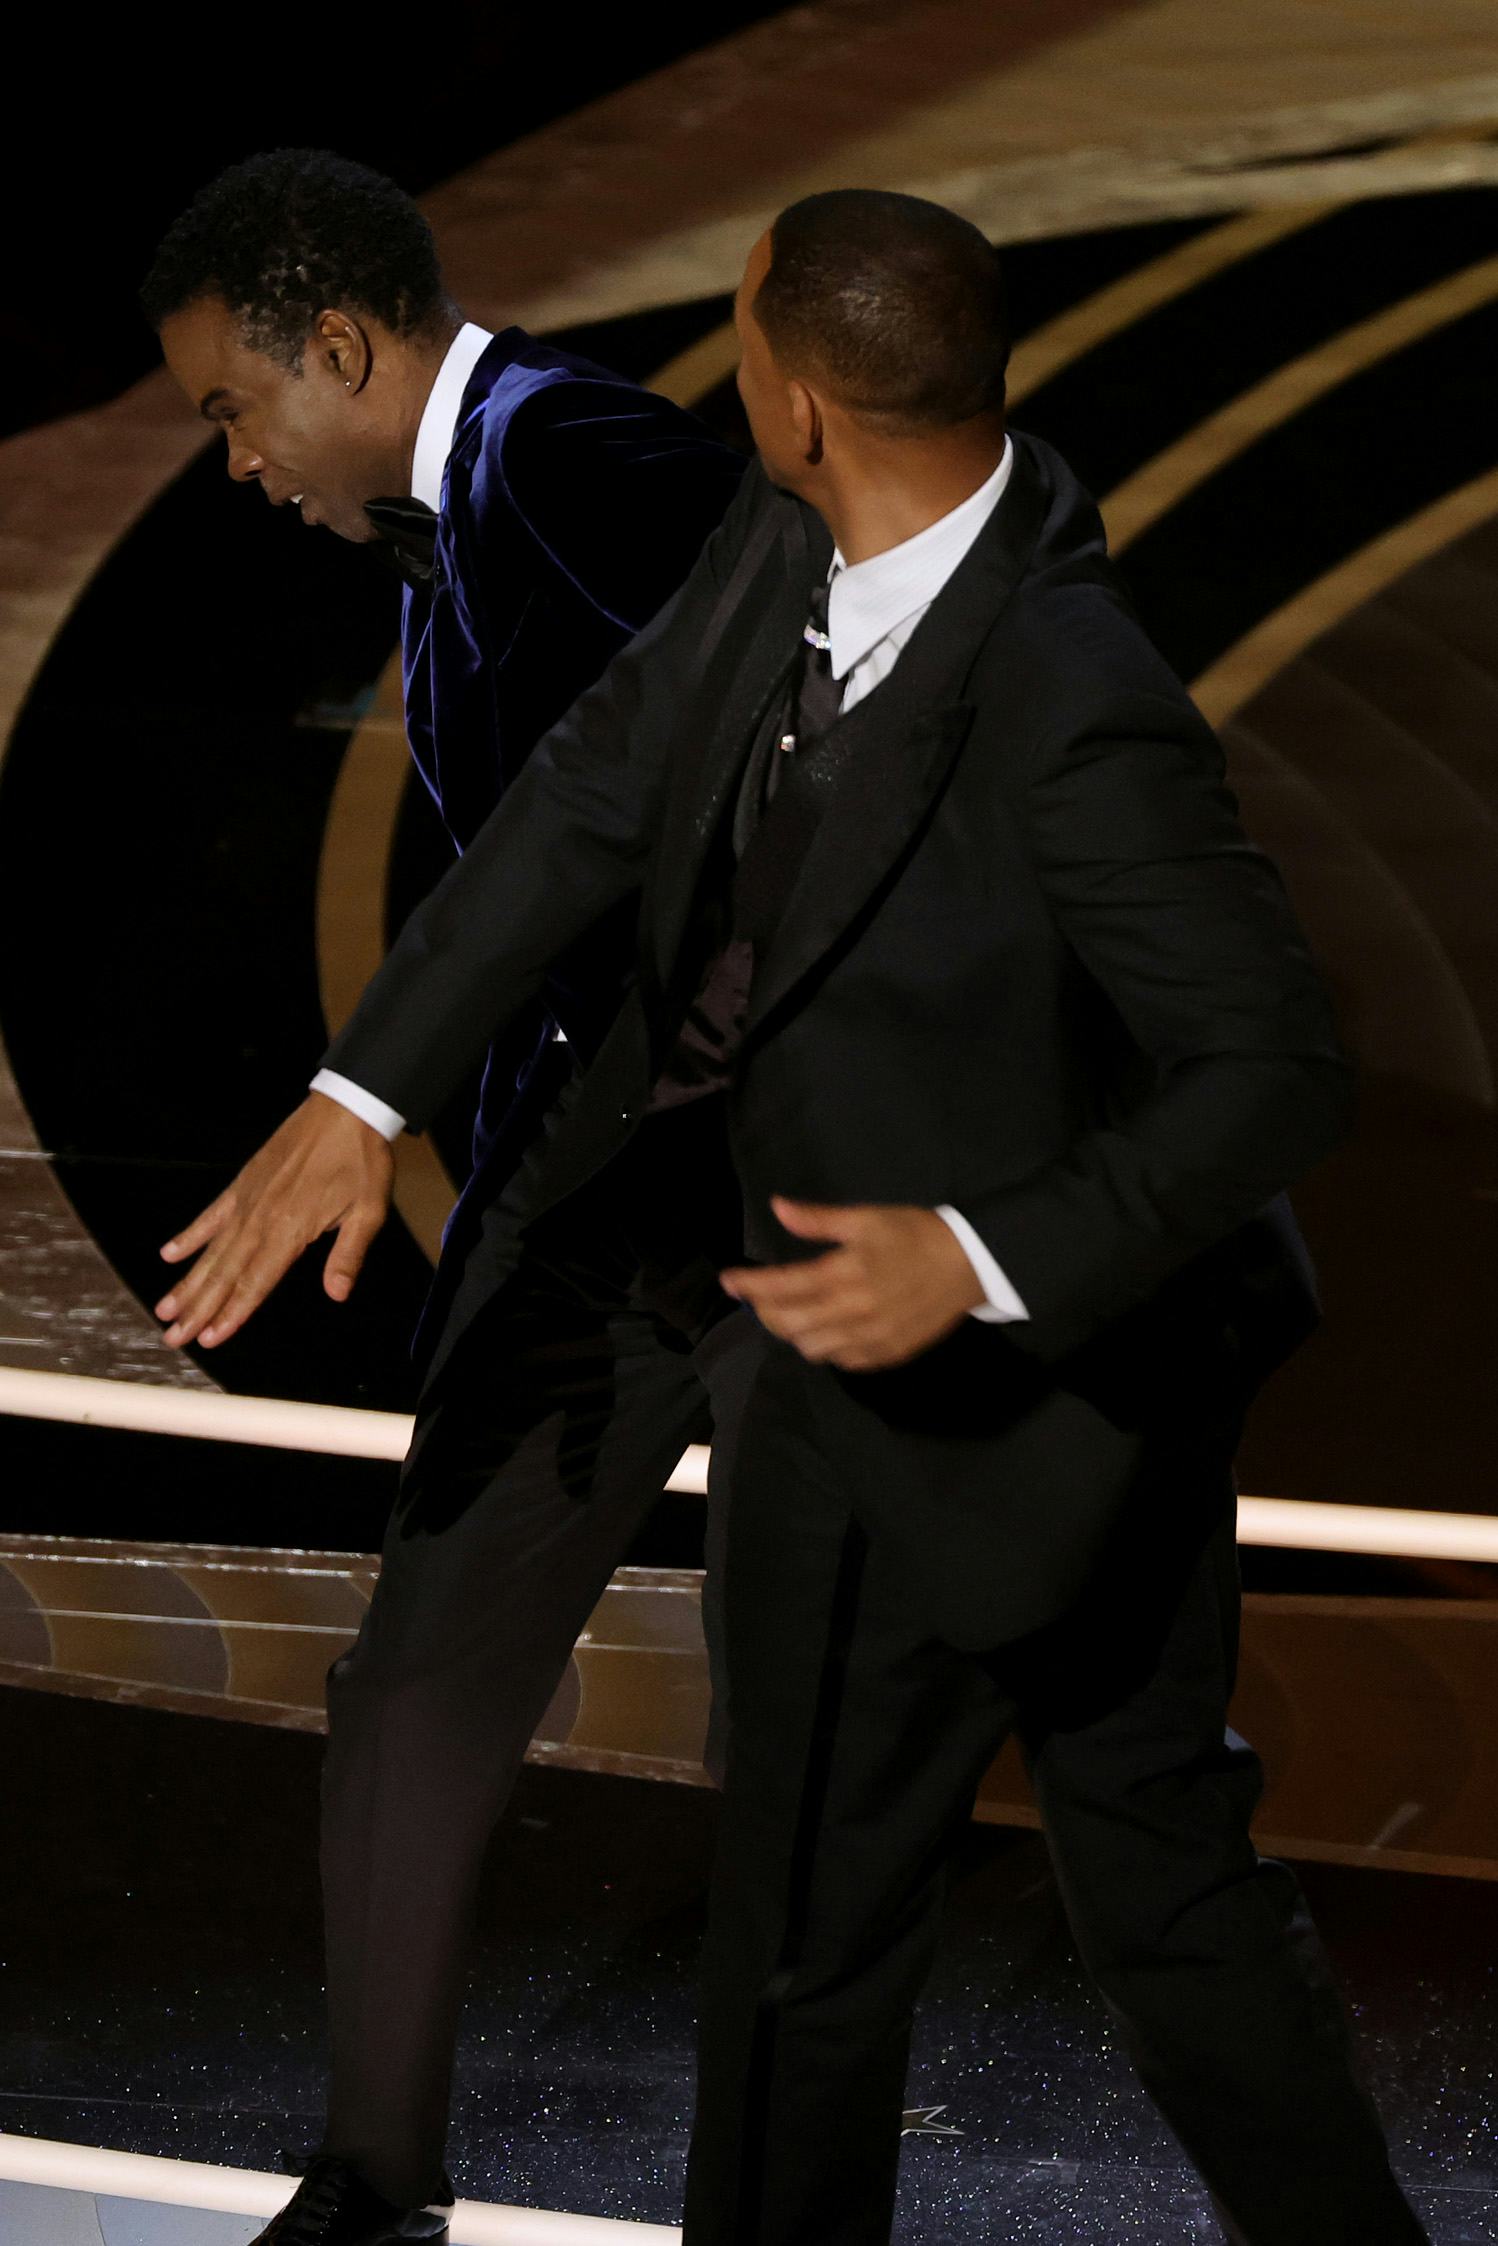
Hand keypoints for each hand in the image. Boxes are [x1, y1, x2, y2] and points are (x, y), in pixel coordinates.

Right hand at [155, 1093, 394, 1348]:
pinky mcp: (243, 1183)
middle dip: (199, 1309)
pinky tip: (170, 1254)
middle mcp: (261, 1219)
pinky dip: (190, 1236)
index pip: (256, 1282)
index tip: (210, 1338)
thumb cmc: (361, 1160)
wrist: (345, 1109)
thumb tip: (337, 1293)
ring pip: (212, 1250)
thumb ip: (348, 1255)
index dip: (232, 1313)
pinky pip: (210, 1215)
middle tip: (173, 1337)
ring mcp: (248, 1200)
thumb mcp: (369, 1211)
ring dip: (188, 1282)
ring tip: (164, 1308)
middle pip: (225, 1274)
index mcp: (291, 1230)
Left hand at [721, 1198, 983, 1370]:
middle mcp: (852, 1312)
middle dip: (766, 1312)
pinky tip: (828, 1330)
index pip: (782, 1286)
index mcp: (844, 1273)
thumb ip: (818, 1220)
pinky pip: (842, 1362)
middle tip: (762, 1298)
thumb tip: (777, 1208)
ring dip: (794, 1332)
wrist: (970, 1265)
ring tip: (793, 1313)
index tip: (730, 1281)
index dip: (749, 1285)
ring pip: (812, 1348)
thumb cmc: (915, 1234)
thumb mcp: (866, 1218)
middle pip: (789, 1325)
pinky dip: (826, 1348)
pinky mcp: (887, 1354)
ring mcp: (870, 1338)